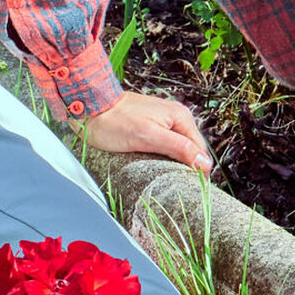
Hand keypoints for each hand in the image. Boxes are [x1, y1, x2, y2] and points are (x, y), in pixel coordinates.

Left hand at [82, 92, 212, 174]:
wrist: (90, 108)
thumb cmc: (114, 122)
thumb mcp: (148, 137)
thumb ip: (178, 148)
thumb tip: (204, 163)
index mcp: (181, 117)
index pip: (200, 150)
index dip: (196, 170)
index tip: (188, 186)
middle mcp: (176, 117)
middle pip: (190, 149)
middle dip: (184, 166)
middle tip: (172, 183)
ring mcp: (163, 121)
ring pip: (177, 149)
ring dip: (172, 162)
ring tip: (162, 175)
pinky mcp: (151, 126)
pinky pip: (165, 145)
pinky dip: (161, 156)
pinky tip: (153, 164)